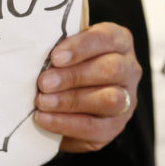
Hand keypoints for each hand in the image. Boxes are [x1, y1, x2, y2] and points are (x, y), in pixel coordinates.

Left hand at [34, 22, 141, 152]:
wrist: (68, 104)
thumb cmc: (66, 67)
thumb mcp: (66, 51)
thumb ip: (59, 50)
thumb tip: (35, 52)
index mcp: (119, 41)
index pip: (106, 38)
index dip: (81, 47)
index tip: (55, 57)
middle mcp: (129, 69)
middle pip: (110, 70)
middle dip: (73, 76)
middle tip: (44, 82)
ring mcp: (127, 99)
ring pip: (109, 100)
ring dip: (71, 100)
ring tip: (42, 101)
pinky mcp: (115, 126)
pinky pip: (95, 127)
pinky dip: (67, 123)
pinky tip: (45, 118)